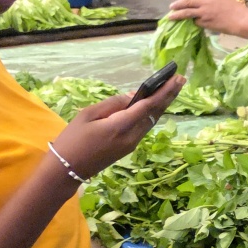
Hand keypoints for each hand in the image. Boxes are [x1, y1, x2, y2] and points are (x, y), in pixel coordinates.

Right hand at [50, 76, 183, 177]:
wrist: (67, 169)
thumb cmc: (72, 139)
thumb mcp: (89, 114)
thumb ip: (113, 104)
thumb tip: (134, 96)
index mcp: (121, 126)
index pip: (148, 105)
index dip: (164, 91)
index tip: (176, 78)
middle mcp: (132, 136)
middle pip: (155, 113)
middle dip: (169, 95)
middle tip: (181, 79)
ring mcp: (132, 144)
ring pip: (152, 120)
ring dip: (163, 104)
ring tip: (173, 88)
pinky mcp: (129, 148)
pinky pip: (144, 126)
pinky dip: (152, 113)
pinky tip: (156, 104)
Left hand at [168, 0, 245, 33]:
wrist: (241, 20)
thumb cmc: (236, 9)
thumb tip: (204, 2)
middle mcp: (205, 1)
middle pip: (187, 1)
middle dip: (177, 4)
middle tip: (171, 6)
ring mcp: (204, 12)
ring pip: (186, 12)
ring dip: (177, 14)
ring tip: (170, 16)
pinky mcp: (205, 22)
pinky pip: (196, 22)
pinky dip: (195, 23)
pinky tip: (196, 24)